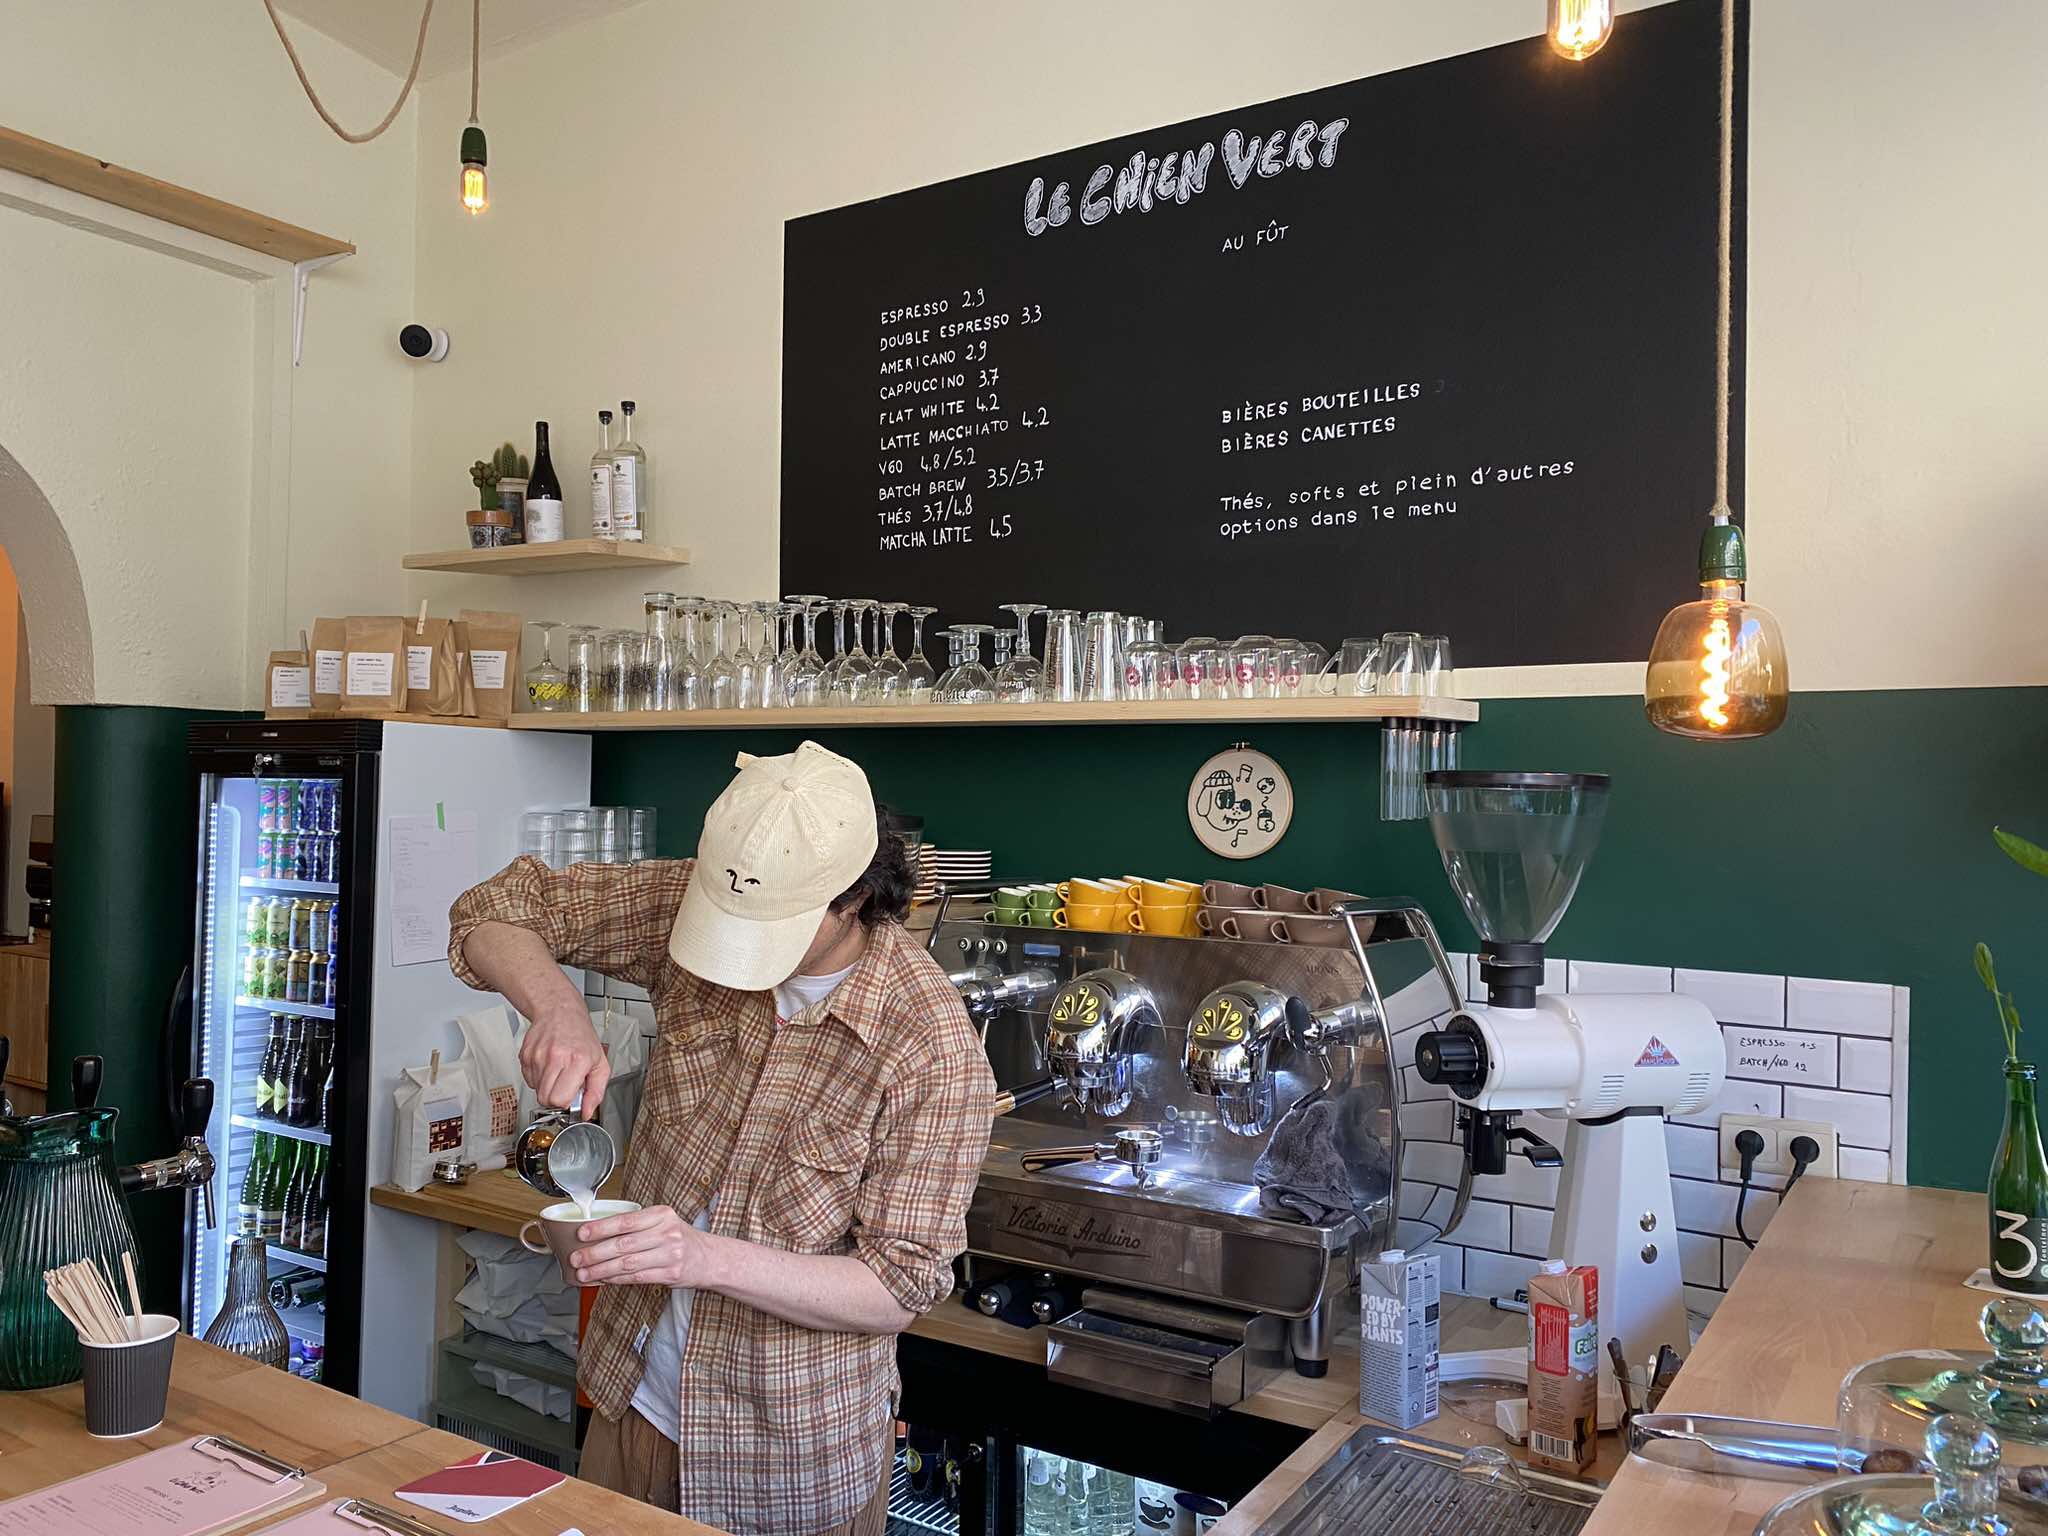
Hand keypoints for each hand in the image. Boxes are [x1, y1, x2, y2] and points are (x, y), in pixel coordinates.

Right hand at [519, 1006, 608, 1117]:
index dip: (565, 1103)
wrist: (559, 1011)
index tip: (571, 1096)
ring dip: (547, 1087)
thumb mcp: (599, 1063)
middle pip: (545, 1099)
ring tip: (558, 1071)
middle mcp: (555, 1057)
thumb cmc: (581, 1036)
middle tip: (564, 1085)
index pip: (559, 1099)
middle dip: (555, 1098)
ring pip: (536, 1090)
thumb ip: (596, 1091)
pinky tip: (548, 1065)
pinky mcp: (525, 1055)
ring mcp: (537, 1056)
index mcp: (576, 1060)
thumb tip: (586, 1112)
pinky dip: (538, 1077)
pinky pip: (528, 1080)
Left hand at [571, 1204, 717, 1287]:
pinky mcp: (670, 1274)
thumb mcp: (663, 1223)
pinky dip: (616, 1279)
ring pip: (627, 1263)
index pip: (626, 1221)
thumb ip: (636, 1226)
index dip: (601, 1228)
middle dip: (595, 1253)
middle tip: (576, 1258)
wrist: (709, 1258)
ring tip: (584, 1273)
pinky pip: (636, 1277)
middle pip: (623, 1244)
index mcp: (662, 1214)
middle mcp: (667, 1233)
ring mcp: (670, 1254)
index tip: (581, 1234)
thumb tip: (598, 1235)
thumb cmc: (680, 1239)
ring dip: (601, 1270)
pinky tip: (604, 1279)